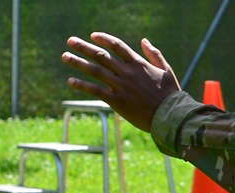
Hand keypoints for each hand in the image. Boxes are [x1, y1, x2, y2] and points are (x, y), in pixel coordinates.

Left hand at [62, 32, 179, 132]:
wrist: (169, 115)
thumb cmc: (169, 93)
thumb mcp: (165, 69)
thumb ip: (154, 53)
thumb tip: (143, 40)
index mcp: (138, 63)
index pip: (117, 45)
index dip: (103, 39)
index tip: (92, 36)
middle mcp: (126, 72)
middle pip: (101, 55)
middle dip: (84, 47)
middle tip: (70, 41)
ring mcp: (120, 86)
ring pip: (95, 71)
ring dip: (78, 63)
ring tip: (65, 56)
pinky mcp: (116, 101)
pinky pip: (96, 91)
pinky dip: (82, 86)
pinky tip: (70, 81)